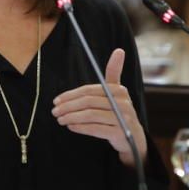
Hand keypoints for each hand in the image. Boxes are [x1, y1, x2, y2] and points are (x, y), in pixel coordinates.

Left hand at [51, 48, 147, 167]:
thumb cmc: (120, 112)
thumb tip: (119, 50)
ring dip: (71, 117)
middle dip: (68, 106)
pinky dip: (81, 127)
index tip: (56, 100)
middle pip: (88, 102)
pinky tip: (71, 126)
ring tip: (60, 120)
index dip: (71, 95)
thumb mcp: (116, 92)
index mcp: (120, 90)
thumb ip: (113, 72)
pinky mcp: (120, 134)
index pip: (89, 90)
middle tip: (55, 111)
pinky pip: (96, 129)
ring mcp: (123, 119)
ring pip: (91, 115)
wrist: (133, 139)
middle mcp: (123, 103)